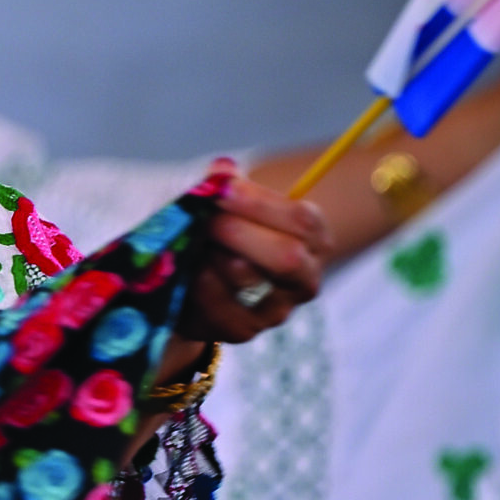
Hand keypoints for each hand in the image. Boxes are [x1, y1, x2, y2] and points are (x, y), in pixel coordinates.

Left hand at [182, 165, 332, 342]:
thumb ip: (222, 185)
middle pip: (287, 256)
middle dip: (239, 232)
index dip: (259, 202)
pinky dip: (201, 285)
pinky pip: (224, 309)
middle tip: (206, 219)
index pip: (302, 220)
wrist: (188, 279)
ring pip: (250, 280)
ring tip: (196, 243)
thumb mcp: (217, 202)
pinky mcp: (246, 330)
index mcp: (311, 237)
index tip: (221, 188)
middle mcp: (304, 276)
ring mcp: (278, 308)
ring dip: (214, 255)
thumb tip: (222, 169)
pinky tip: (191, 271)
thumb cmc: (214, 230)